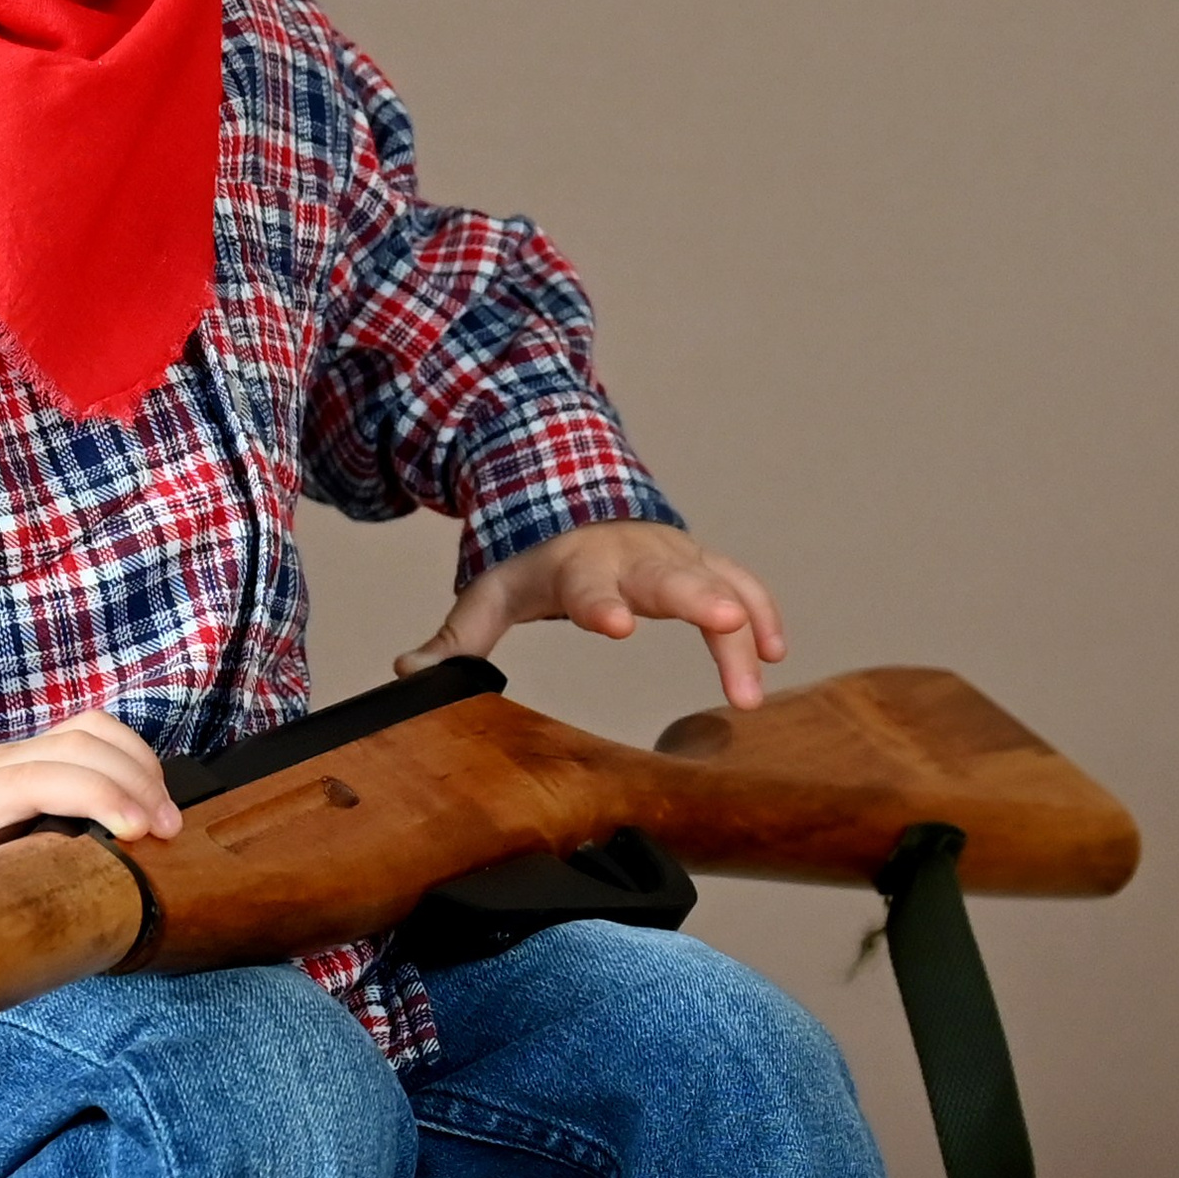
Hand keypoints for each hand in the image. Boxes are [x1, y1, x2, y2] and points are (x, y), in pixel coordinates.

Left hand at [0, 712, 182, 881]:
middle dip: (131, 783)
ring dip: (138, 766)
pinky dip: (132, 753)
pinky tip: (152, 789)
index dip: (94, 795)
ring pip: (88, 731)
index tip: (136, 832)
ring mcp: (19, 751)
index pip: (35, 779)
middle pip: (71, 747)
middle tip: (167, 831)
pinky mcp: (42, 750)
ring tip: (166, 813)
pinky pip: (95, 730)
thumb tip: (19, 899)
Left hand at [398, 520, 787, 711]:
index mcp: (576, 565)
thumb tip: (404, 673)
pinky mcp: (702, 561)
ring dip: (742, 629)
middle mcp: (632, 555)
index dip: (602, 605)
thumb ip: (455, 639)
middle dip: (698, 599)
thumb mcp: (490, 592)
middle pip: (669, 577)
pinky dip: (762, 615)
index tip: (617, 626)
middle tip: (724, 624)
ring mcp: (674, 555)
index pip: (588, 587)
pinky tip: (774, 655)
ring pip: (719, 585)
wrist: (573, 492)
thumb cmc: (533, 556)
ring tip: (753, 685)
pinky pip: (743, 583)